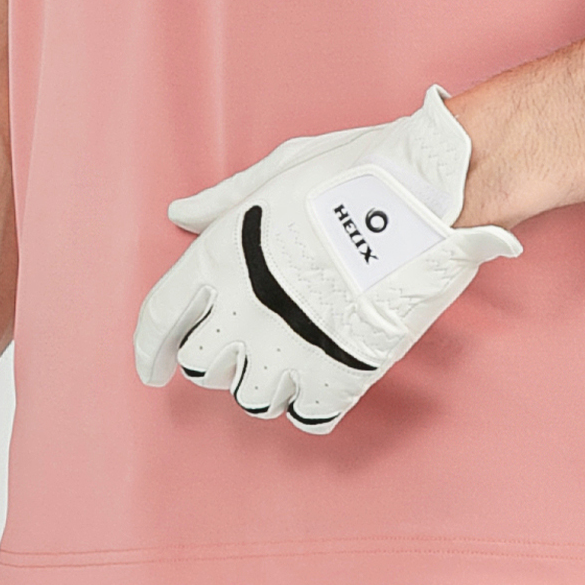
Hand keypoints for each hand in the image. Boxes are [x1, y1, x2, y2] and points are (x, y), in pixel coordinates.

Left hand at [133, 85, 522, 434]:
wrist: (435, 194)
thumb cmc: (360, 169)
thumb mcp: (282, 169)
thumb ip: (226, 200)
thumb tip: (181, 215)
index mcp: (224, 253)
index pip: (161, 317)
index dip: (149, 348)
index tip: (152, 367)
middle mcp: (248, 307)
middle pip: (203, 366)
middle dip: (216, 357)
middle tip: (244, 339)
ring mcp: (295, 345)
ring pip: (251, 397)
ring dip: (263, 381)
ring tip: (290, 353)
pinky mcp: (344, 372)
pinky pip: (305, 415)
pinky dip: (308, 404)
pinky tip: (320, 378)